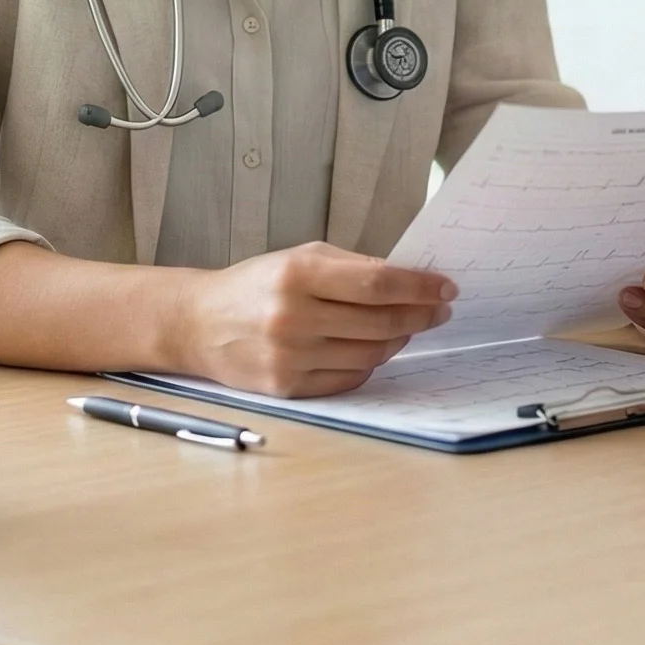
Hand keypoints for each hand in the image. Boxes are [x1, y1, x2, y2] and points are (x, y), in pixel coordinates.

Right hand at [177, 243, 455, 397]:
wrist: (199, 324)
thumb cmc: (257, 284)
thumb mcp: (300, 257)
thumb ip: (353, 266)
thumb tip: (410, 280)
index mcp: (298, 274)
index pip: (377, 283)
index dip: (419, 287)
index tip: (446, 288)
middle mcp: (293, 316)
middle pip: (380, 322)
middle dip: (420, 315)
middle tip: (439, 310)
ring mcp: (290, 357)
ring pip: (370, 355)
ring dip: (398, 340)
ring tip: (407, 326)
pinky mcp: (287, 387)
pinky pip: (349, 380)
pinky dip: (370, 365)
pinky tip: (376, 348)